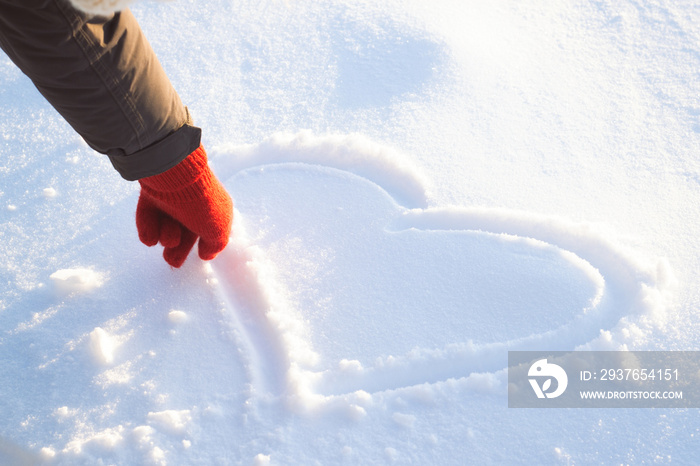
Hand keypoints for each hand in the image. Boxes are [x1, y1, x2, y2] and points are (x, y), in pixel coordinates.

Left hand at [135, 145, 232, 267]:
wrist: (175, 178)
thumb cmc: (202, 205)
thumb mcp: (218, 230)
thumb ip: (215, 246)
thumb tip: (206, 255)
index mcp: (213, 211)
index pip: (208, 232)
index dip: (204, 246)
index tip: (200, 255)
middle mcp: (191, 208)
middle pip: (183, 237)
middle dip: (177, 251)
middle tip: (172, 261)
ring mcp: (170, 205)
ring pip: (164, 234)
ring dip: (167, 237)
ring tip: (170, 230)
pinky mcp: (150, 203)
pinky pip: (147, 226)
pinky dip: (149, 231)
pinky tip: (153, 231)